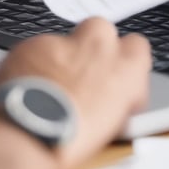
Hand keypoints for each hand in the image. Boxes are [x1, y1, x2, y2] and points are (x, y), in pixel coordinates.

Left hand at [0, 18, 151, 168]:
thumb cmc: (74, 138)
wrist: (31, 136)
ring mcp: (64, 41)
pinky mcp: (33, 44)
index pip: (137, 46)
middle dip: (93, 48)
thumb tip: (116, 97)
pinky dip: (35, 64)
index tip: (117, 79)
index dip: (125, 62)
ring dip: (62, 59)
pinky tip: (31, 87)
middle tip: (84, 76)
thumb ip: (120, 96)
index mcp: (126, 66)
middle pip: (101, 30)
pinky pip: (38, 49)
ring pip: (66, 41)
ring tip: (52, 89)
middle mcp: (98, 45)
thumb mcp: (116, 123)